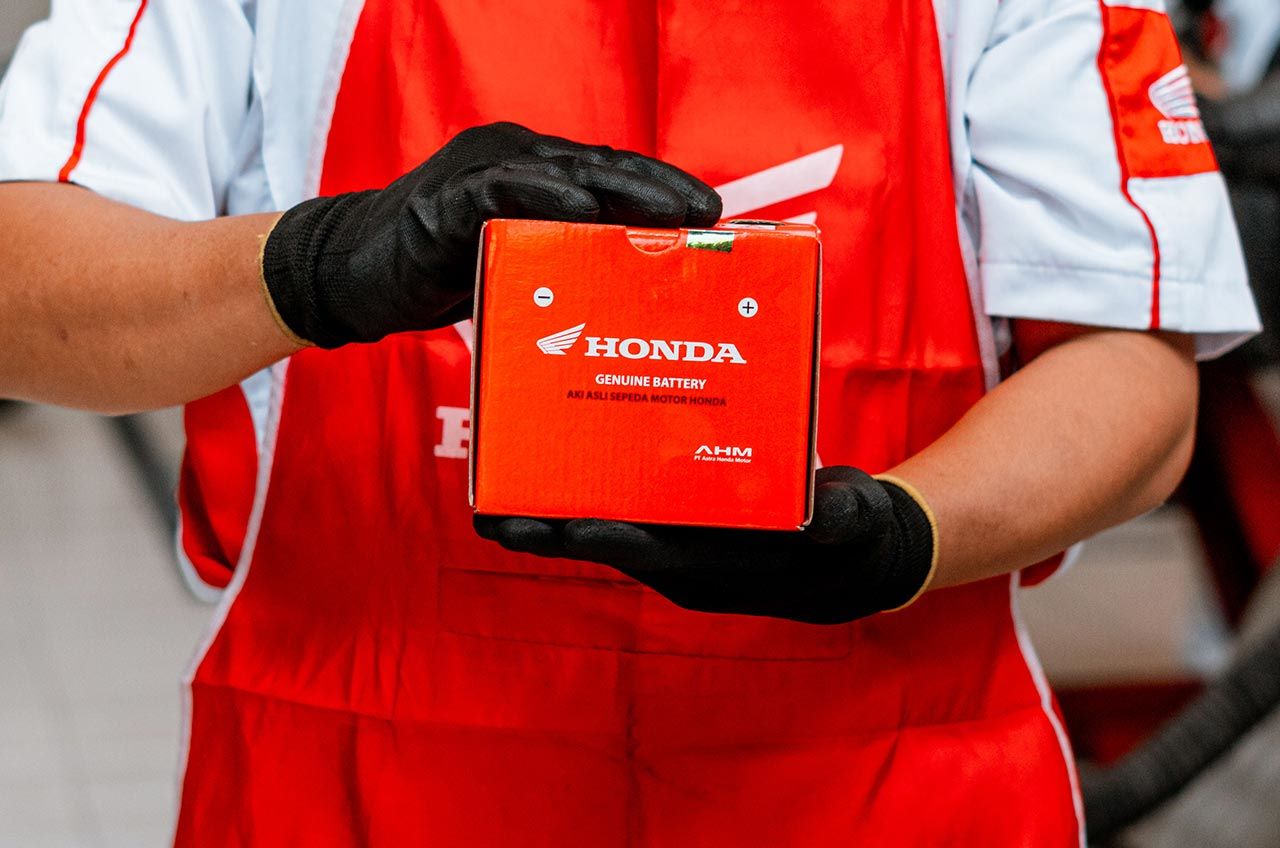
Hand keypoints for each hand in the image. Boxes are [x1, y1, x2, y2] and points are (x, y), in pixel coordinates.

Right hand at [261, 122, 721, 347]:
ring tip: (672, 213)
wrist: (349, 278)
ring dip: (623, 191)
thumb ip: (560, 261)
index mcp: (533, 171)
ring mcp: (477, 172)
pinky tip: (586, 210)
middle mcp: (512, 158)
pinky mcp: (445, 200)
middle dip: (660, 189)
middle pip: (601, 166)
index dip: (662, 190)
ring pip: (564, 171)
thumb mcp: (513, 263)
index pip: (610, 173)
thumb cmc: (437, 272)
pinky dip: (545, 196)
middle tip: (709, 213)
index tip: (711, 215)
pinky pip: (502, 190)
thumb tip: (625, 295)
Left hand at [474, 467, 937, 624]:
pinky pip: (625, 517)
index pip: (652, 552)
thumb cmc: (850, 537)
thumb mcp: (850, 524)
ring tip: (500, 496)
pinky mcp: (680, 534)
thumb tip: (825, 516)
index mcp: (719, 568)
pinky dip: (593, 498)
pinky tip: (565, 471)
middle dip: (550, 531)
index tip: (560, 526)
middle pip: (607, 544)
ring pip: (607, 531)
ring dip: (556, 516)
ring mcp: (679, 551)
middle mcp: (686, 565)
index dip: (606, 537)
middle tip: (489, 515)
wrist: (851, 561)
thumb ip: (836, 519)